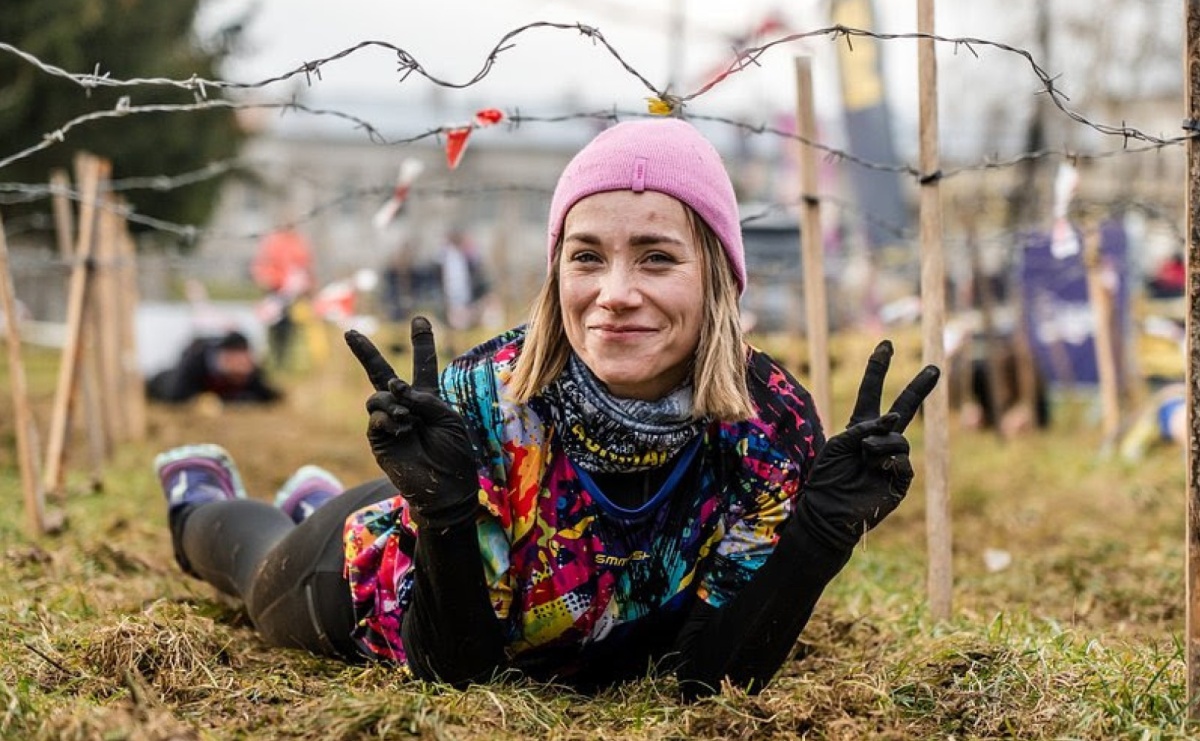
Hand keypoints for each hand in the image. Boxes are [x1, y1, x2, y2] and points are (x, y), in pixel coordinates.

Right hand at [345, 317, 478, 528]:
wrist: (445, 486)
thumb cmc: (454, 452)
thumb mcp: (448, 417)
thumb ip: (424, 397)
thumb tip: (394, 388)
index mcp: (427, 398)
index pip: (422, 365)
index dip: (421, 343)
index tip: (419, 319)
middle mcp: (405, 405)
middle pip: (381, 373)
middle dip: (365, 353)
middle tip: (350, 332)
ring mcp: (389, 421)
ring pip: (377, 396)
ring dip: (393, 402)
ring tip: (409, 419)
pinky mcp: (378, 437)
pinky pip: (375, 417)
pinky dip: (389, 418)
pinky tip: (403, 428)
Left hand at [798, 340, 939, 550]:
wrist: (827, 512)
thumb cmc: (826, 478)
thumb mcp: (838, 443)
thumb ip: (864, 427)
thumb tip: (893, 421)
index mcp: (860, 427)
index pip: (871, 392)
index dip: (878, 369)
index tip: (885, 345)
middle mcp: (879, 439)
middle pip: (904, 408)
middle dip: (918, 388)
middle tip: (935, 368)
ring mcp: (892, 459)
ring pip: (899, 438)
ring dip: (880, 443)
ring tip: (864, 455)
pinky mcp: (900, 479)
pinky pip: (904, 460)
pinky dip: (889, 459)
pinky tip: (876, 467)